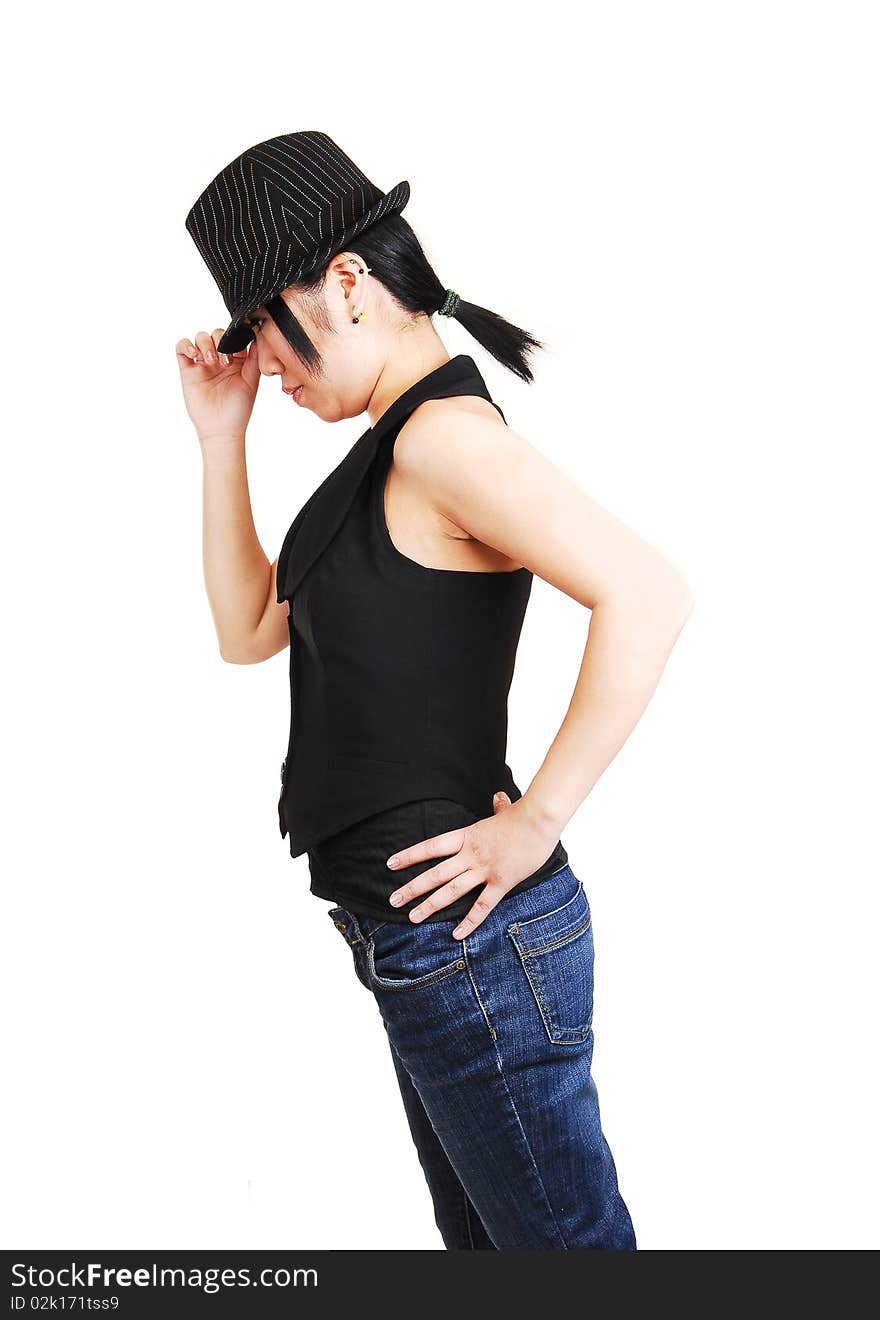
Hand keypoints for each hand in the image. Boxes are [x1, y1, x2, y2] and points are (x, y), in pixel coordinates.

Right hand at [175, 326, 261, 443]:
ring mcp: (203, 363)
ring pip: (200, 338)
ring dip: (205, 344)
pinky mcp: (188, 369)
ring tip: (211, 361)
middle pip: (216, 334)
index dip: (235, 337)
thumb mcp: (251, 381)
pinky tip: (193, 354)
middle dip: (220, 342)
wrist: (222, 429)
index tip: (238, 347)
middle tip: (224, 362)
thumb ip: (254, 359)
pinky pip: (182, 348)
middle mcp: (219, 358)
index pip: (234, 337)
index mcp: (237, 359)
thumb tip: (258, 336)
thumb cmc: (238, 409)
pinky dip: (186, 345)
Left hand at [386, 791, 561, 938]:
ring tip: (412, 918)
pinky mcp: (501, 882)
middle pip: (434, 874)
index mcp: (467, 836)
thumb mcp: (506, 810)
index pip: (431, 847)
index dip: (410, 856)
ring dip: (430, 906)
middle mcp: (470, 854)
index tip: (391, 864)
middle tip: (393, 900)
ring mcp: (484, 869)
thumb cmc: (524, 814)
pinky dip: (469, 922)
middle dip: (412, 888)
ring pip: (451, 891)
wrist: (539, 819)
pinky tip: (456, 934)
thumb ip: (499, 806)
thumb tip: (498, 796)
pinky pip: (482, 906)